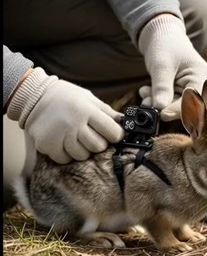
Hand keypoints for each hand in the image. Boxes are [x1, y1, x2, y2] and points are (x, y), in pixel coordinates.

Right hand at [7, 68, 123, 163]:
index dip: (115, 135)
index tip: (112, 134)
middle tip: (90, 135)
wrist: (34, 96)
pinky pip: (65, 159)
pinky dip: (66, 154)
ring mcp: (60, 135)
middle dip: (98, 143)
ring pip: (82, 155)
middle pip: (98, 146)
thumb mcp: (88, 98)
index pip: (113, 132)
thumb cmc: (65, 97)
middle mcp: (74, 123)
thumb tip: (125, 123)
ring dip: (82, 149)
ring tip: (75, 137)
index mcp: (87, 110)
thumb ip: (106, 112)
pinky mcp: (47, 144)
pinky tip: (63, 142)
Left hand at [138, 14, 206, 120]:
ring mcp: (191, 94)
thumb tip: (159, 109)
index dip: (179, 110)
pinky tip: (147, 92)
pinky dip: (157, 102)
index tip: (161, 114)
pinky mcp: (181, 98)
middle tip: (146, 103)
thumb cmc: (165, 46)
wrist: (162, 38)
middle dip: (165, 108)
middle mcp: (201, 89)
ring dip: (158, 105)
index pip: (196, 102)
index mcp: (202, 78)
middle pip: (187, 110)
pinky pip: (169, 107)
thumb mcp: (161, 65)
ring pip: (175, 110)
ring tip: (145, 93)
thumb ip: (161, 87)